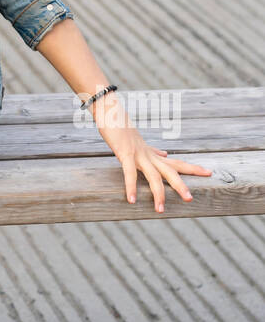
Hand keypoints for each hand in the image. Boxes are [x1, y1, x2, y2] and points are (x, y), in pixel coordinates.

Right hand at [95, 104, 211, 211]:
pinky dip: (131, 187)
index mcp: (153, 154)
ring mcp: (138, 155)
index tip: (209, 173)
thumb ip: (152, 151)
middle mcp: (149, 155)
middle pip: (170, 171)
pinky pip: (129, 173)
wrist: (111, 111)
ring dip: (158, 193)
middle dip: (180, 185)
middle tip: (190, 199)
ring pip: (153, 176)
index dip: (193, 168)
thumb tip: (164, 154)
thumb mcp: (140, 141)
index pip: (177, 163)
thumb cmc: (123, 126)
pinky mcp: (125, 154)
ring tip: (160, 210)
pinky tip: (131, 200)